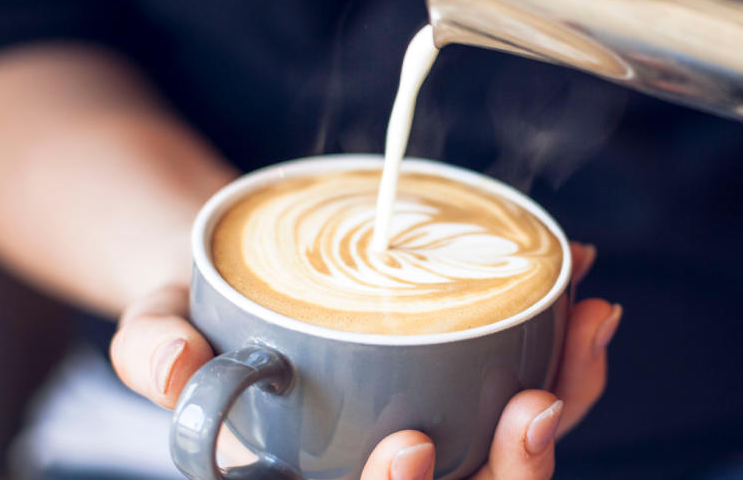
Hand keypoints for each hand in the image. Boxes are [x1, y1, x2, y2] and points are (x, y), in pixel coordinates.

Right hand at [109, 242, 621, 477]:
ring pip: (525, 455)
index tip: (405, 446)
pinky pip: (540, 393)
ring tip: (588, 318)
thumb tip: (181, 367)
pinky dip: (570, 352)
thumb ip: (154, 351)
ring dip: (571, 392)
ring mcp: (443, 433)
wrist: (240, 282)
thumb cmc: (201, 320)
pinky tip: (581, 296)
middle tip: (535, 403)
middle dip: (519, 467)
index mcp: (321, 478)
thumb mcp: (156, 327)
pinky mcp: (471, 390)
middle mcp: (392, 468)